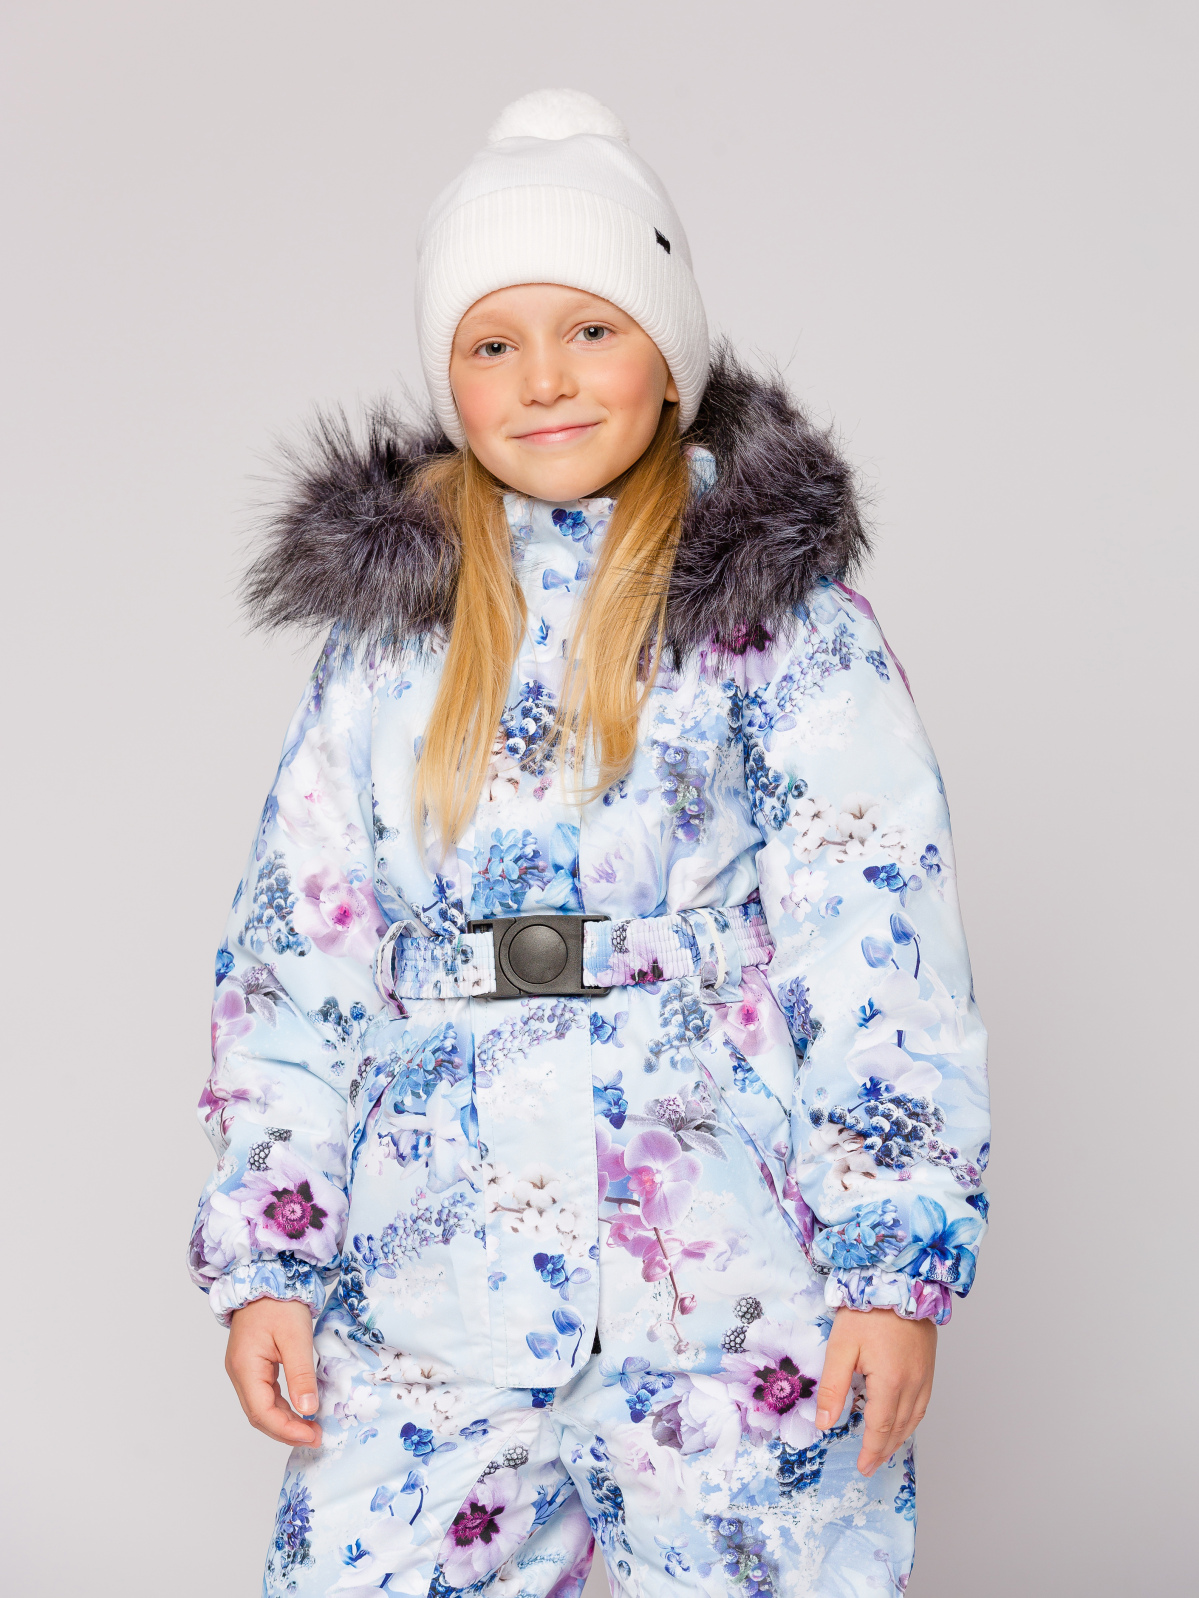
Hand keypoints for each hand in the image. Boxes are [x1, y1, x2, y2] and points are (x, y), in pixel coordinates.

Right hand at [226, 1297, 321, 1447]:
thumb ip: (301, 1374)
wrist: (267, 1275)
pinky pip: (264, 1394)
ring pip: (261, 1407)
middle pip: (259, 1415)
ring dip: (284, 1421)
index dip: (287, 1430)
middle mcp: (239, 1373)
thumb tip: (308, 1409)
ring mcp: (244, 1369)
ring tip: (311, 1428)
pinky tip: (299, 1409)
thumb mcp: (296, 1338)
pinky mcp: (252, 1365)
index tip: (312, 1436)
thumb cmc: (279, 1302)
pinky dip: (281, 1407)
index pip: (262, 1413)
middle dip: (286, 1430)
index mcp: (245, 1368)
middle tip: (316, 1436)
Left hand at [814, 1306, 935, 1476]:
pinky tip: (903, 1422)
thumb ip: (834, 1387)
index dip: (871, 1450)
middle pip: (899, 1428)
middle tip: (870, 1466)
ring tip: (885, 1451)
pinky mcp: (928, 1366)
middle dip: (884, 1450)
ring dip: (899, 1438)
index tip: (863, 1467)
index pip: (880, 1428)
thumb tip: (825, 1424)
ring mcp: (925, 1376)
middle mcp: (913, 1384)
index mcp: (891, 1383)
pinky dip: (912, 1420)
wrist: (900, 1282)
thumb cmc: (868, 1312)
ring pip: (914, 1418)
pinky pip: (923, 1403)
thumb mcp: (841, 1348)